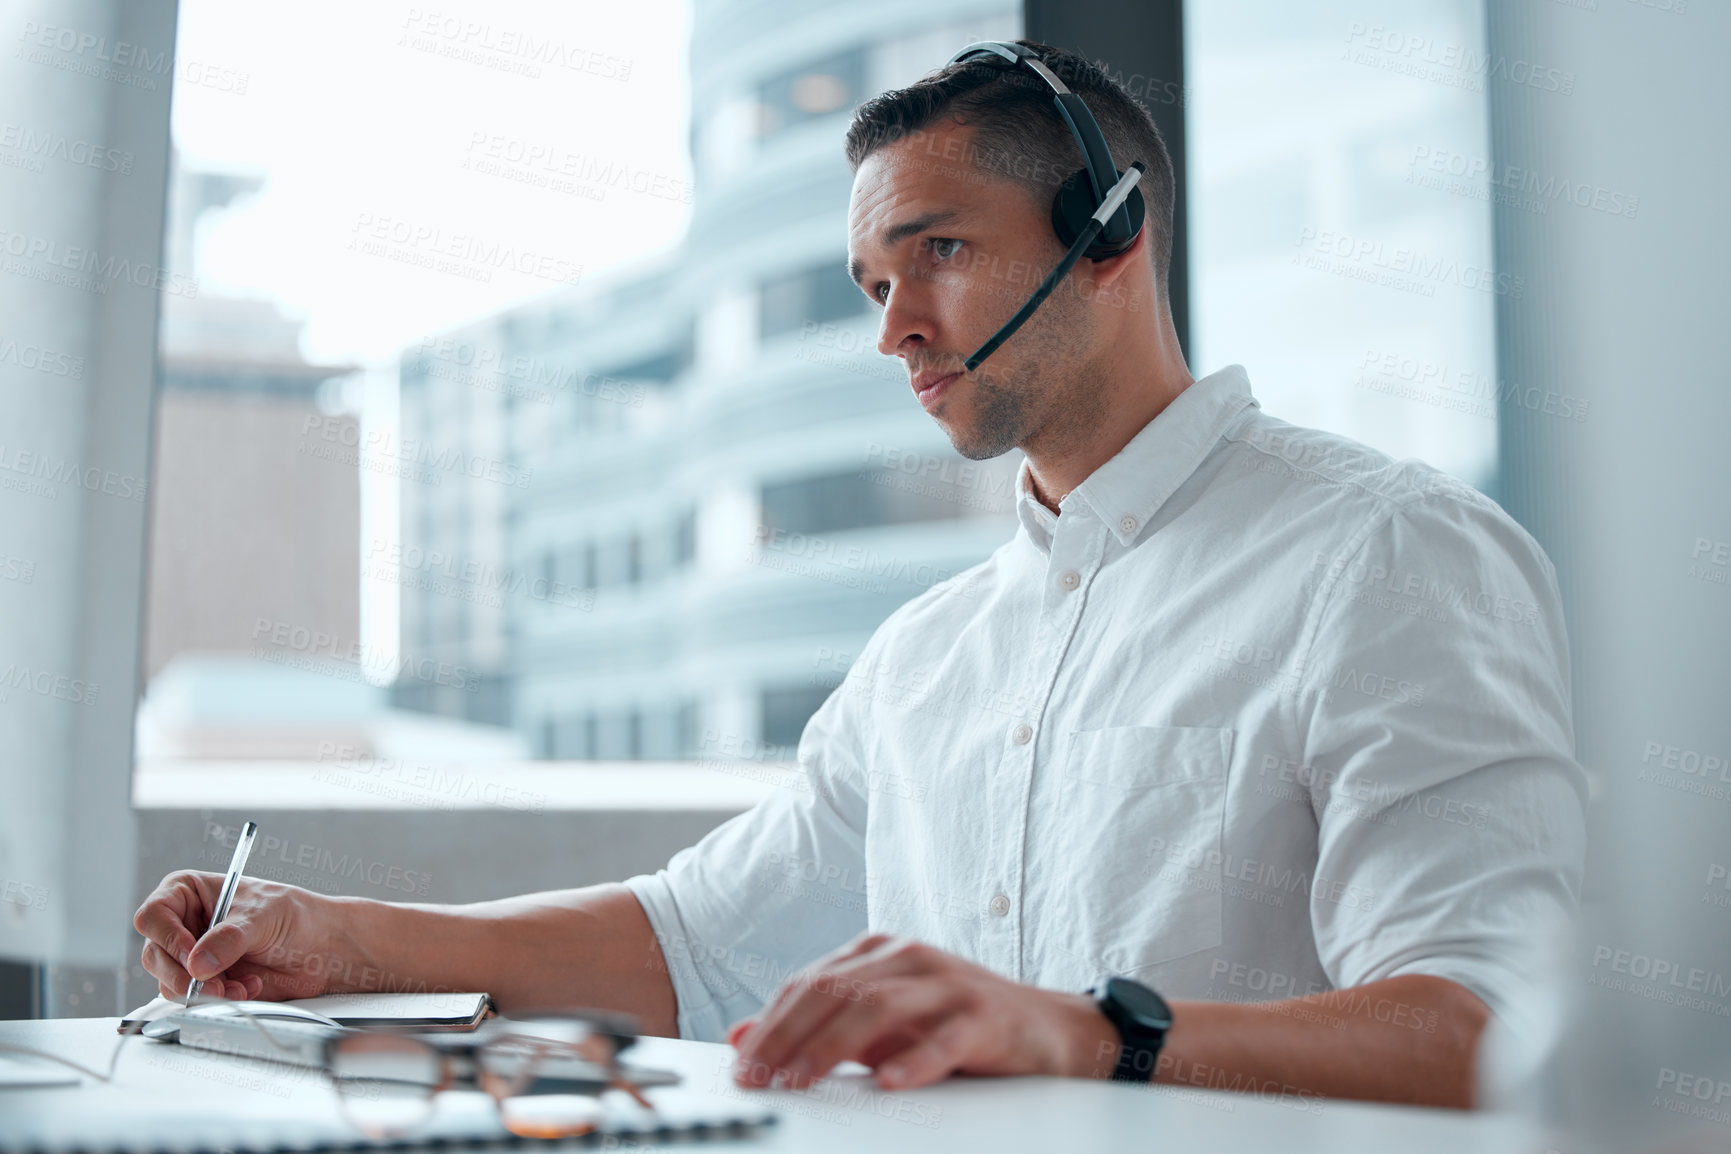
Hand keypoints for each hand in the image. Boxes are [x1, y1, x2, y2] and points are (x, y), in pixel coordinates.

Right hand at [133, 871, 346, 1001]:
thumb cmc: (293, 915)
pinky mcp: (205, 982)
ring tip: (240, 986)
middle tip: (211, 985)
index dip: (166, 937)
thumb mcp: (261, 917)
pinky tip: (247, 988)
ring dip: (203, 991)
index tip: (191, 955)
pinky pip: (193, 999)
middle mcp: (184, 925)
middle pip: (154, 955)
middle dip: (183, 975)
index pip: (153, 915)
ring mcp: (192, 956)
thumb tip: (197, 964)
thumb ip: (228, 939)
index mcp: (189, 893)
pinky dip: (218, 999)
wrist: (320, 947)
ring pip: (169, 982)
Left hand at [727, 934, 1114, 1090]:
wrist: (1046, 1027)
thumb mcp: (878, 1026)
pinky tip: (889, 1082)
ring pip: (879, 1007)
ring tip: (802, 1080)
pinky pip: (946, 1037)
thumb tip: (742, 1035)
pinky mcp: (985, 1016)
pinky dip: (914, 1060)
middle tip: (759, 1076)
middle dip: (788, 1036)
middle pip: (834, 990)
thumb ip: (815, 1027)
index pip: (809, 983)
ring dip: (832, 1047)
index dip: (771, 1023)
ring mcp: (949, 983)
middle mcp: (910, 958)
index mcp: (879, 954)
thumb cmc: (955, 1024)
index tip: (742, 1063)